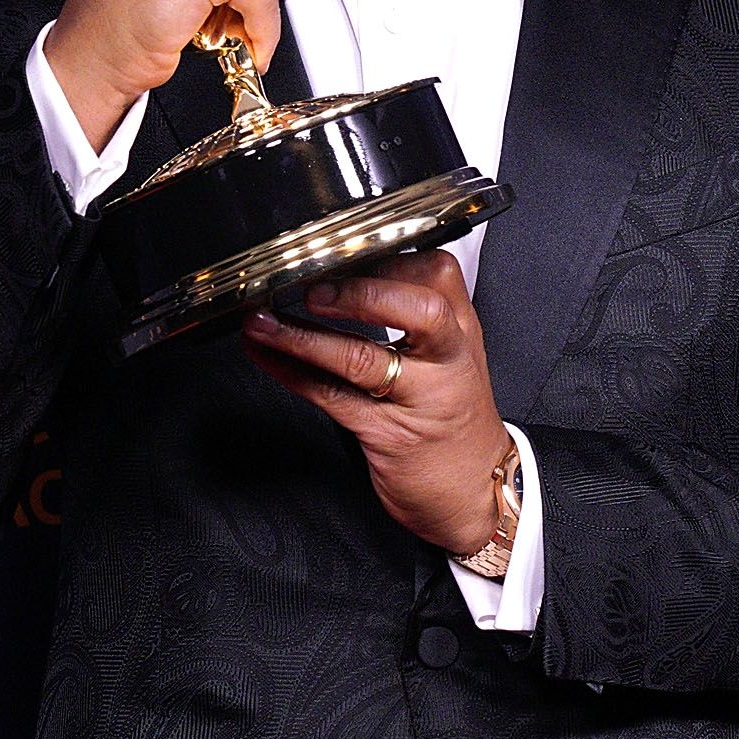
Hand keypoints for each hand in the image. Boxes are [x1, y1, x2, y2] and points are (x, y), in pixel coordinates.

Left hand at [240, 250, 507, 555]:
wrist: (476, 490)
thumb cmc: (454, 415)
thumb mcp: (452, 355)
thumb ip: (412, 313)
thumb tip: (342, 272)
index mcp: (461, 329)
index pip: (435, 274)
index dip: (385, 258)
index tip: (341, 249)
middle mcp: (446, 359)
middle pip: (419, 311)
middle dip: (362, 294)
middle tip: (314, 288)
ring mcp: (419, 398)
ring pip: (361, 357)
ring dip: (302, 336)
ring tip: (262, 320)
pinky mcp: (387, 434)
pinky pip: (331, 396)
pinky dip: (291, 372)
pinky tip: (264, 354)